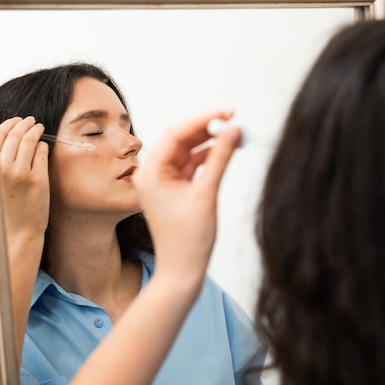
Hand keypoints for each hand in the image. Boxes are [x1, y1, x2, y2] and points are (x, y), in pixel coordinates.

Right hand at [0, 116, 49, 238]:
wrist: (16, 233)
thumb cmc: (4, 209)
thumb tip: (8, 139)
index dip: (9, 124)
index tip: (16, 120)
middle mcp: (2, 168)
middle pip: (14, 135)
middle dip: (24, 123)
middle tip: (30, 121)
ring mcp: (21, 173)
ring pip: (29, 141)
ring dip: (35, 130)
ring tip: (39, 127)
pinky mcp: (38, 179)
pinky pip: (42, 153)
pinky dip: (42, 146)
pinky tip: (43, 146)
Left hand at [132, 111, 240, 290]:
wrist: (182, 271)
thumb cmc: (187, 241)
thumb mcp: (206, 194)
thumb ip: (220, 159)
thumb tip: (233, 131)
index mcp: (150, 173)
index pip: (175, 134)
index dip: (202, 120)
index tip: (225, 113)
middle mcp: (152, 174)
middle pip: (180, 140)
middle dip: (206, 129)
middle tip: (233, 120)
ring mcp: (163, 182)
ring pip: (187, 151)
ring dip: (209, 142)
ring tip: (233, 134)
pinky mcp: (174, 189)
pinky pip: (190, 165)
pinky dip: (207, 157)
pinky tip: (224, 150)